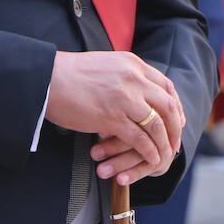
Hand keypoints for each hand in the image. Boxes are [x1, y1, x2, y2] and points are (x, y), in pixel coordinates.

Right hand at [46, 51, 184, 185]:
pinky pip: (140, 139)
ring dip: (165, 144)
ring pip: (157, 125)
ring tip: (165, 156)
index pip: (165, 85)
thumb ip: (124, 76)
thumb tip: (136, 93)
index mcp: (132, 64)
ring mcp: (124, 98)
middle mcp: (133, 78)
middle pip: (167, 106)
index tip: (177, 119)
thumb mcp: (106, 65)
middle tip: (174, 141)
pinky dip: (149, 151)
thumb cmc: (70, 75)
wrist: (47, 79)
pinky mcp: (112, 117)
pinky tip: (151, 159)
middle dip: (175, 127)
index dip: (175, 105)